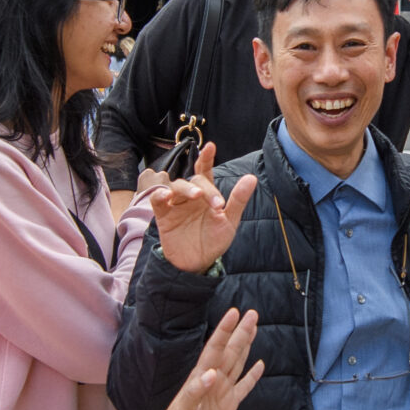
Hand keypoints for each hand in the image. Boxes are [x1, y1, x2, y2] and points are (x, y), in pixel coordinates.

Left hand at [148, 307, 264, 409]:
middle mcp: (213, 379)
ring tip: (254, 329)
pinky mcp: (228, 405)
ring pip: (238, 363)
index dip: (225, 330)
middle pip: (231, 351)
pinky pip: (244, 387)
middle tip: (253, 314)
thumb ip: (195, 391)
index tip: (234, 313)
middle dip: (241, 332)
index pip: (215, 348)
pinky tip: (260, 365)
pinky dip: (253, 376)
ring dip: (246, 346)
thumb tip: (211, 374)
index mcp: (201, 376)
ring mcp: (222, 391)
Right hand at [149, 142, 256, 273]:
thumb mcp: (230, 221)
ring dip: (186, 188)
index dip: (206, 158)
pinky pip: (158, 200)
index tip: (210, 146)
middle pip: (194, 180)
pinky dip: (160, 195)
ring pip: (176, 186)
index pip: (205, 171)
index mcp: (207, 194)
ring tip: (196, 195)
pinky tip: (166, 196)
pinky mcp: (163, 216)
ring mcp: (175, 204)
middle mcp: (190, 196)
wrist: (199, 263)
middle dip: (205, 188)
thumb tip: (252, 178)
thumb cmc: (214, 240)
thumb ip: (238, 200)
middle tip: (216, 204)